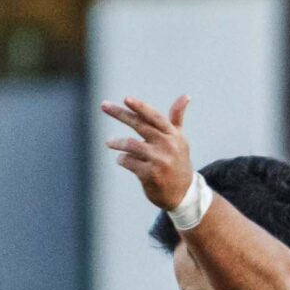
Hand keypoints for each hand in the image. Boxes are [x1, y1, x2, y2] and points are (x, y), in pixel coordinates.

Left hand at [101, 94, 195, 210]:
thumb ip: (177, 118)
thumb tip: (186, 96)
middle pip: (140, 126)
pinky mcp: (151, 175)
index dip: (140, 107)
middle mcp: (168, 146)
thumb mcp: (179, 139)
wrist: (183, 193)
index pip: (155, 117)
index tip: (126, 99)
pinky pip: (129, 162)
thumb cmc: (178, 161)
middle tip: (104, 105)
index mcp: (173, 135)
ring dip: (117, 143)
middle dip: (120, 114)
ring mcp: (160, 161)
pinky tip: (122, 160)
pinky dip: (122, 159)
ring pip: (131, 145)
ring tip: (109, 143)